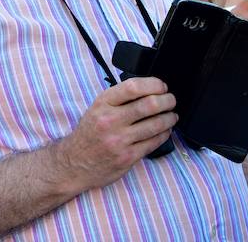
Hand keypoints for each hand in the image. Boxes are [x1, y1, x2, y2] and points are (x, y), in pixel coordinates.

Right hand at [55, 77, 177, 192]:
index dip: (153, 84)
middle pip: (149, 105)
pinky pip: (154, 142)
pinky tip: (165, 130)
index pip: (133, 87)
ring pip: (156, 124)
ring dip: (170, 118)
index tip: (162, 86)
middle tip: (171, 100)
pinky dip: (164, 134)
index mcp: (103, 103)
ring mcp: (120, 140)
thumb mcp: (97, 108)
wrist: (74, 163)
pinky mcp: (128, 157)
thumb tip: (150, 89)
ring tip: (172, 115)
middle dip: (167, 100)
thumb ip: (119, 98)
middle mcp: (110, 120)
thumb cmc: (90, 133)